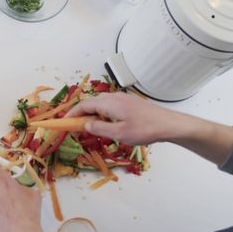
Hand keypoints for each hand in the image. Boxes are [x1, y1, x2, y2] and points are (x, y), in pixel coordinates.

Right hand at [66, 93, 232, 164]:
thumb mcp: (119, 133)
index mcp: (109, 103)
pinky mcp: (129, 103)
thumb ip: (99, 128)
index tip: (63, 122)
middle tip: (75, 128)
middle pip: (91, 104)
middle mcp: (114, 97)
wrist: (169, 124)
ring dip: (92, 116)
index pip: (84, 105)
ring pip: (100, 105)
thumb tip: (85, 125)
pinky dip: (102, 115)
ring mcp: (122, 99)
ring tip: (90, 129)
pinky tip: (107, 125)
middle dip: (81, 115)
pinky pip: (110, 107)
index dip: (72, 114)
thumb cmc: (145, 129)